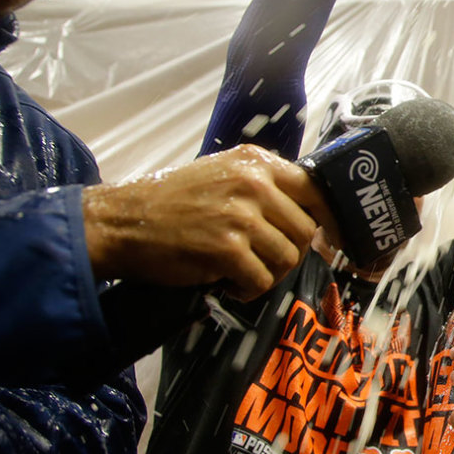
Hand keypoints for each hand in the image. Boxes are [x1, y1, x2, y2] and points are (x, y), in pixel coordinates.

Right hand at [83, 144, 338, 300]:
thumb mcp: (222, 173)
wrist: (122, 221)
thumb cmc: (172, 201)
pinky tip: (230, 284)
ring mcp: (241, 216)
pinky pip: (262, 280)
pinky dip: (249, 291)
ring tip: (244, 272)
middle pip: (305, 230)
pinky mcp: (227, 249)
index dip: (328, 219)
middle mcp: (253, 184)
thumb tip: (309, 213)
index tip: (331, 239)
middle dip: (290, 253)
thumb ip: (264, 185)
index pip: (315, 188)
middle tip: (266, 261)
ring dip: (269, 274)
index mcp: (256, 162)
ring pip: (288, 258)